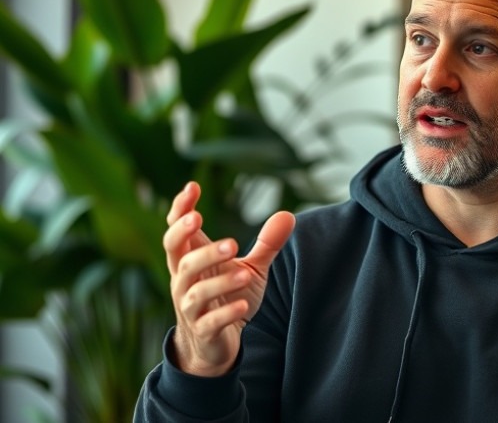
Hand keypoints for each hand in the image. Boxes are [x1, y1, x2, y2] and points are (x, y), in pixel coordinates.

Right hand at [163, 182, 295, 376]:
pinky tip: (243, 305)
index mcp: (190, 260)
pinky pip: (209, 322)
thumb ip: (265, 243)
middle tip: (229, 240)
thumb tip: (288, 215)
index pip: (176, 231)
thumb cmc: (227, 297)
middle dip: (199, 248)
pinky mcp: (203, 331)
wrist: (215, 344)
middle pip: (180, 259)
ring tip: (244, 274)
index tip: (193, 187)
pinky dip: (225, 314)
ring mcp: (191, 308)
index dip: (180, 210)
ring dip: (219, 282)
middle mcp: (184, 281)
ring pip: (195, 292)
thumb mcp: (249, 268)